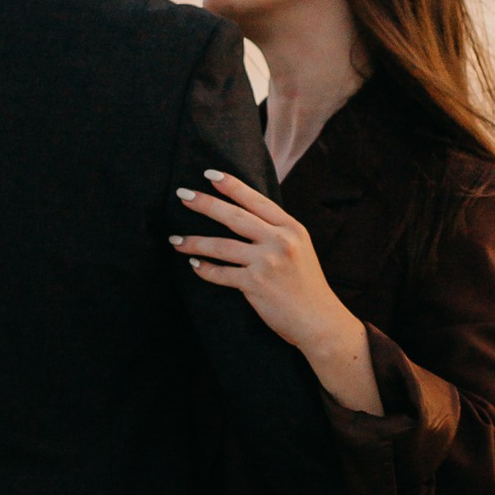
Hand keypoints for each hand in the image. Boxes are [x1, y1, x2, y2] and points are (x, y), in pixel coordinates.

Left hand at [172, 169, 377, 410]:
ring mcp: (267, 262)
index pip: (256, 200)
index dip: (232, 186)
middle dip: (205, 203)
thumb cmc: (307, 286)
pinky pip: (221, 273)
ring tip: (175, 240)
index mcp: (292, 228)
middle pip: (234, 217)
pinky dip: (205, 269)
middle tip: (182, 194)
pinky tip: (193, 265)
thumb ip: (276, 232)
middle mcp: (280, 241)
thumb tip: (246, 214)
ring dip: (194, 242)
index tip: (209, 175)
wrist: (319, 320)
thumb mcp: (300, 248)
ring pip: (221, 246)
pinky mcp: (255, 285)